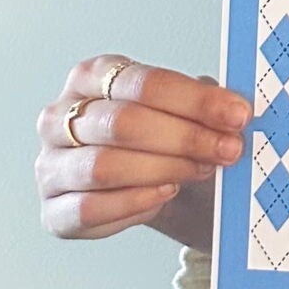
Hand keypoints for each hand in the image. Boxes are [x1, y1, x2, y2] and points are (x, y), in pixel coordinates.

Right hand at [35, 55, 249, 251]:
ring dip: (164, 169)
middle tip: (228, 149)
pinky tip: (167, 193)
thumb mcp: (180, 107)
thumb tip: (235, 107)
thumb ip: (203, 101)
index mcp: (91, 76)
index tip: (238, 115)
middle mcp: (59, 117)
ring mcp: (50, 165)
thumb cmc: (159, 133)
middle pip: (123, 123)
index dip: (195, 100)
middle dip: (185, 137)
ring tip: (201, 170)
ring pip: (104, 166)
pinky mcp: (52, 211)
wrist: (139, 182)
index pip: (143, 83)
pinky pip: (90, 209)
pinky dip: (135, 203)